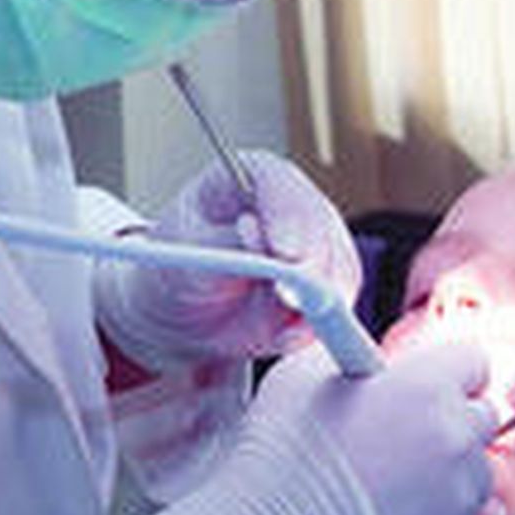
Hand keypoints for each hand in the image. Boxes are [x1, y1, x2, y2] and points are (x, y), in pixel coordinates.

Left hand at [95, 151, 361, 372]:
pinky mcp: (327, 282)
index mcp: (253, 177)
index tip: (285, 252)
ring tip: (282, 330)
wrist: (184, 313)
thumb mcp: (183, 256)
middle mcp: (294, 205)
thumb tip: (257, 240)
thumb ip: (223, 247)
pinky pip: (337, 303)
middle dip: (312, 268)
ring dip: (317, 303)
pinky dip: (315, 324)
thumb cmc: (176, 271)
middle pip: (321, 227)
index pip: (281, 185)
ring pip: (338, 268)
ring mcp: (317, 243)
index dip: (287, 217)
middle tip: (292, 300)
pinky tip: (284, 336)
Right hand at [124, 342, 502, 514]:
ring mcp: (463, 493)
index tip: (424, 387)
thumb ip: (354, 353)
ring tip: (397, 487)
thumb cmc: (278, 456)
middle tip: (404, 439)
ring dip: (452, 472)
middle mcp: (456, 435)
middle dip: (451, 421)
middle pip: (482, 414)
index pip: (474, 361)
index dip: (446, 373)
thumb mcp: (302, 373)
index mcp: (426, 385)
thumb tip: (371, 361)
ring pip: (480, 469)